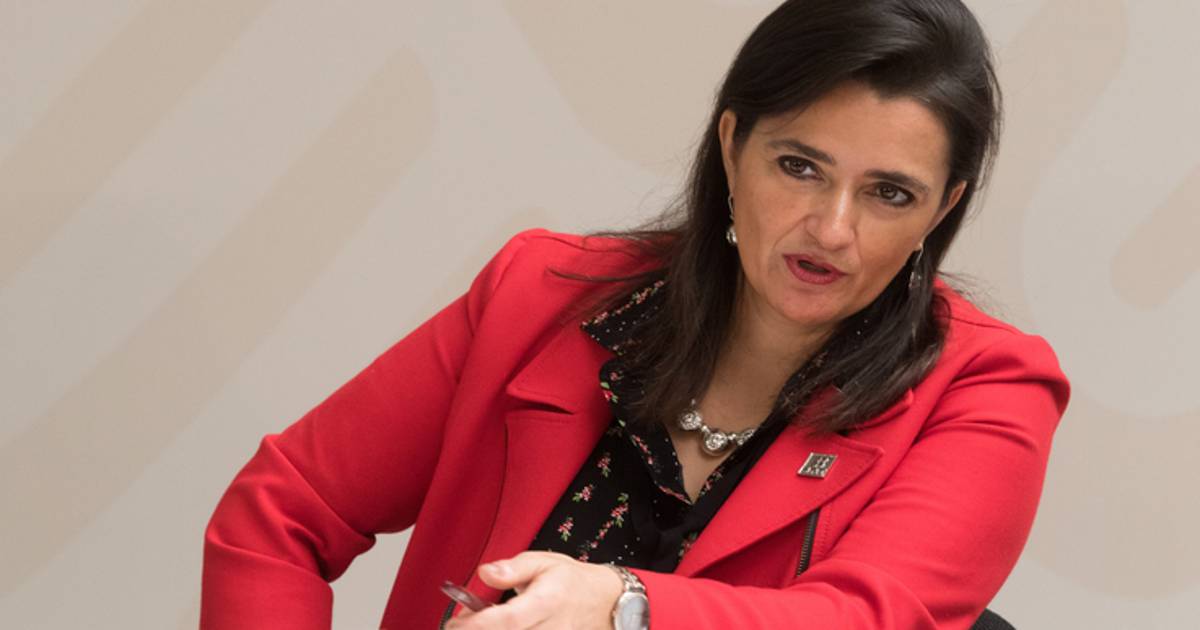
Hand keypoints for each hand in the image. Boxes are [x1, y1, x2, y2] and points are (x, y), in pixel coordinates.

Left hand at [445, 551, 623, 629]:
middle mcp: (550, 628)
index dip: (477, 625)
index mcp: (546, 601)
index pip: (507, 620)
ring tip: (479, 623)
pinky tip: (497, 626)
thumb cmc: (572, 582)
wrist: (603, 602)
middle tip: (461, 622)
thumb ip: (512, 569)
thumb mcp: (544, 562)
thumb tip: (484, 573)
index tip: (455, 622)